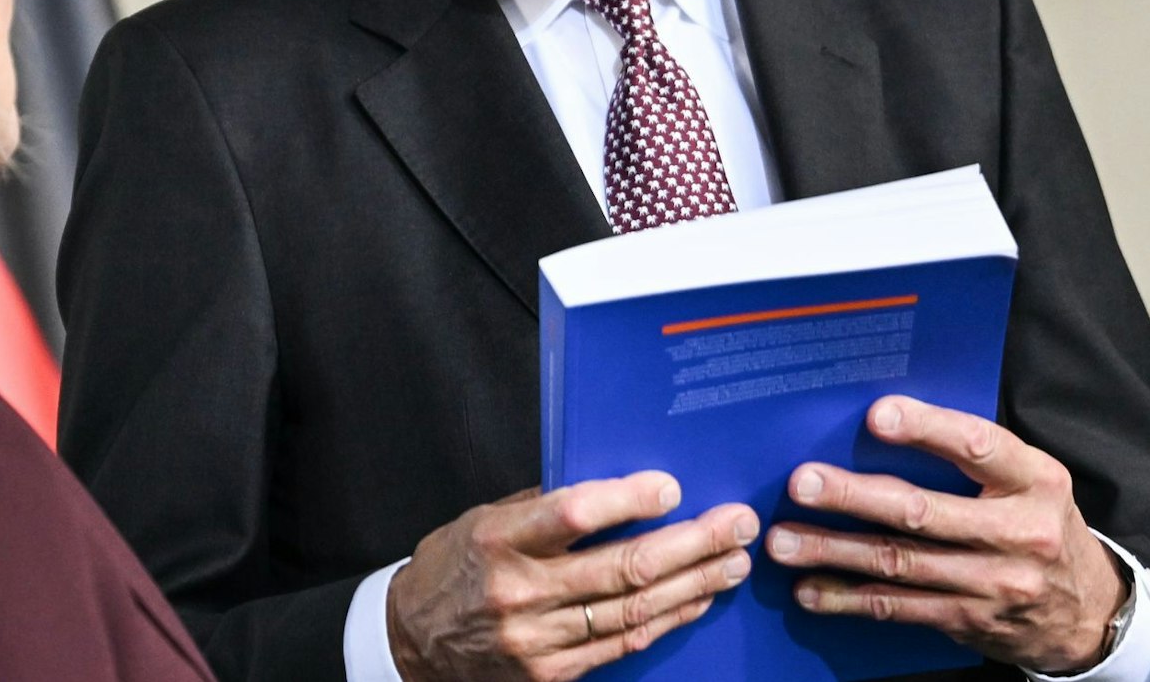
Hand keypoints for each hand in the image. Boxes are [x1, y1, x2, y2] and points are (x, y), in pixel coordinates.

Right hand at [385, 472, 756, 681]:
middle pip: (622, 568)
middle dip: (690, 544)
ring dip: (693, 585)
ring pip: (632, 611)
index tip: (672, 487)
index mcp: (499, 539)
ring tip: (733, 562)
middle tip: (736, 524)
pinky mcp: (551, 674)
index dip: (627, 500)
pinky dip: (666, 621)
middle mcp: (519, 591)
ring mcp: (536, 639)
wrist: (414, 640)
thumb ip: (545, 507)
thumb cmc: (457, 565)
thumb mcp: (486, 519)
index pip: (571, 515)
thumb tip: (618, 487)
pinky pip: (622, 645)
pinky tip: (697, 600)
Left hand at [765, 395, 1126, 674]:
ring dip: (834, 551)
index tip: (875, 416)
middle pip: (923, 513)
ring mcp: (994, 583)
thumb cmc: (1038, 522)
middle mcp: (1018, 532)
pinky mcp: (969, 620)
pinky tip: (809, 590)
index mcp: (1035, 480)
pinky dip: (849, 598)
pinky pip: (899, 608)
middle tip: (801, 483)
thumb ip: (970, 454)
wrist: (1087, 611)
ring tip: (782, 541)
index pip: (978, 446)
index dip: (926, 429)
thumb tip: (879, 420)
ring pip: (900, 563)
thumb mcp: (1029, 479)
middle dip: (854, 497)